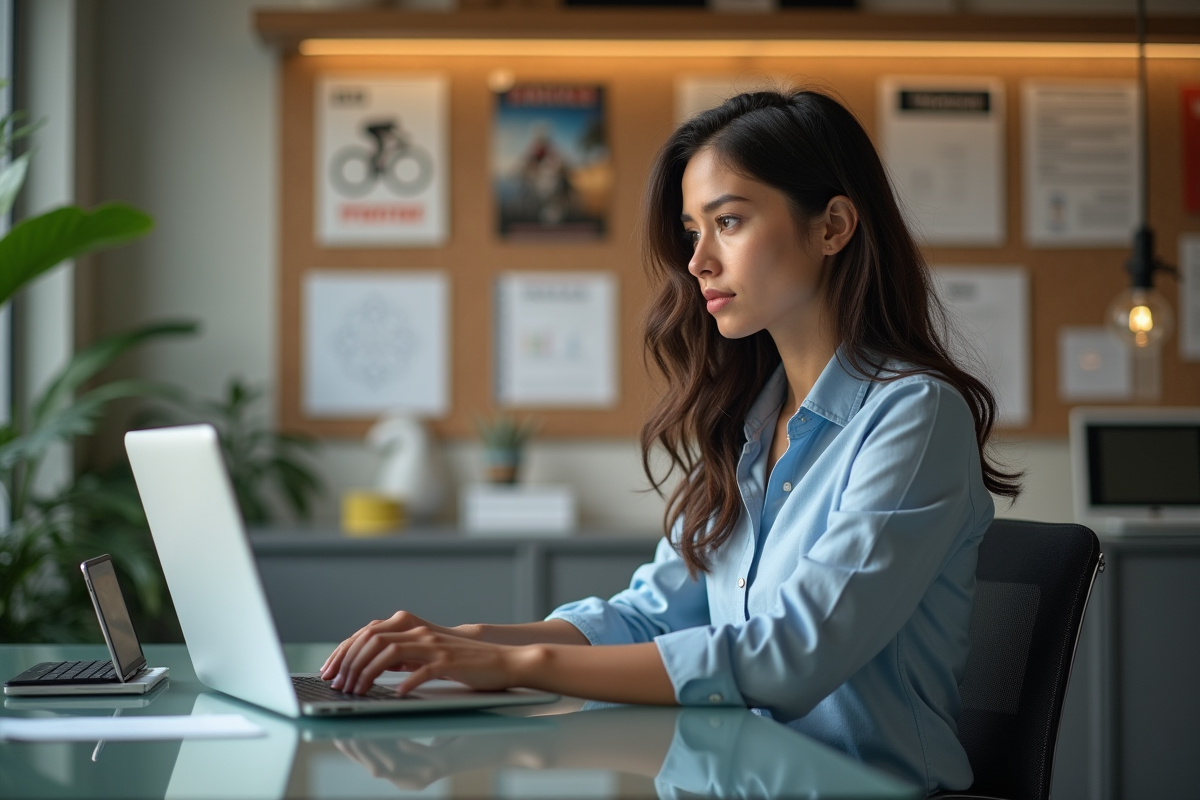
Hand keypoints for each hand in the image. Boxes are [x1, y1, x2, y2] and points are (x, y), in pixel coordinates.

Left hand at [329, 626, 534, 695]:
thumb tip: (371, 663)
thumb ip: (401, 655)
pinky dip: (406, 683)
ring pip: (391, 653)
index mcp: (412, 630)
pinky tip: (396, 695)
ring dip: (368, 673)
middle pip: (374, 641)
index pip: (367, 634)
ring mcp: (434, 646)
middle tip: (338, 685)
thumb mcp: (425, 654)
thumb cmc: (460, 661)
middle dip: (350, 664)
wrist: (499, 660)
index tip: (329, 671)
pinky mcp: (449, 661)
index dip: (344, 651)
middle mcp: (420, 634)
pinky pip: (423, 671)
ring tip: (358, 691)